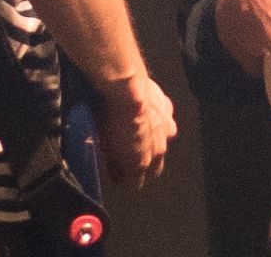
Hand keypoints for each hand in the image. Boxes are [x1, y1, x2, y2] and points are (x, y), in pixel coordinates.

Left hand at [91, 71, 176, 188]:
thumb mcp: (103, 146)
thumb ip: (111, 163)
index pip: (138, 182)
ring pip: (164, 143)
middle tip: (132, 161)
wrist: (126, 89)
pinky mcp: (167, 108)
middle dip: (146, 167)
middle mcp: (158, 148)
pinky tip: (147, 114)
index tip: (120, 179)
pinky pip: (165, 119)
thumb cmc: (111, 118)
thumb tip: (112, 171)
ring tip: (140, 135)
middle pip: (156, 167)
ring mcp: (165, 128)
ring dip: (154, 143)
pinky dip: (158, 120)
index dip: (128, 182)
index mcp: (141, 161)